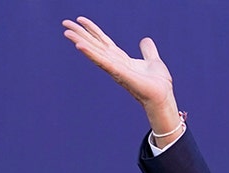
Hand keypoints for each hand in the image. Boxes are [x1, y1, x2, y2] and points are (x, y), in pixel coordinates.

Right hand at [62, 16, 181, 135]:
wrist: (163, 96)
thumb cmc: (158, 84)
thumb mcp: (153, 61)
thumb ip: (147, 51)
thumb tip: (145, 40)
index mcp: (121, 59)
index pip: (104, 41)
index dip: (92, 30)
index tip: (80, 20)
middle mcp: (115, 63)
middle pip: (94, 45)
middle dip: (80, 34)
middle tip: (65, 23)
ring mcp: (115, 69)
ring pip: (94, 52)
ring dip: (80, 41)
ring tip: (66, 32)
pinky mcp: (119, 73)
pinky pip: (102, 61)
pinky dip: (91, 54)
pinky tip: (79, 45)